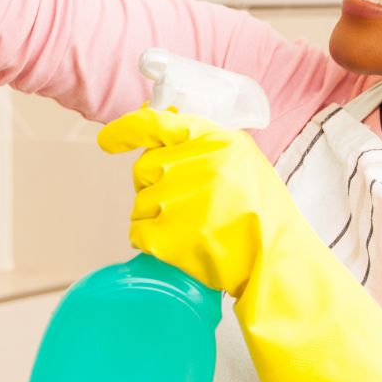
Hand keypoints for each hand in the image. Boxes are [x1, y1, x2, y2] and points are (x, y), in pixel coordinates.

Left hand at [97, 106, 381, 381]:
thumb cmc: (262, 211)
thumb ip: (203, 143)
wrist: (273, 258)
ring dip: (156, 216)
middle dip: (156, 186)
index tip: (108, 140)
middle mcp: (190, 165)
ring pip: (139, 203)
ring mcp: (174, 200)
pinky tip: (179, 245)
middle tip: (188, 205)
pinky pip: (137, 232)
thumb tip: (156, 125)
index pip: (154, 122)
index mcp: (212, 140)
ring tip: (193, 228)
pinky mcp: (163, 235)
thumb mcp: (242, 160)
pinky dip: (151, 240)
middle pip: (144, 169)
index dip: (126, 129)